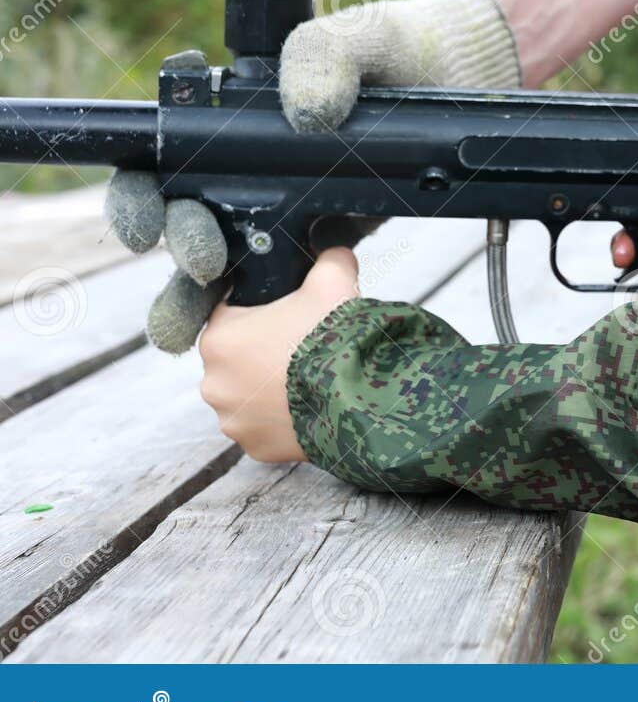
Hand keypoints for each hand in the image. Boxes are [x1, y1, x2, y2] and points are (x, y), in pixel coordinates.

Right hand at [103, 0, 520, 353]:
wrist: (461, 79)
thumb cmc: (399, 49)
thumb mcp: (362, 38)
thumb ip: (325, 54)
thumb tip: (305, 112)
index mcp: (239, 120)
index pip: (165, 161)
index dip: (139, 197)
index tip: (148, 226)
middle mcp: (254, 169)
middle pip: (186, 222)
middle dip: (180, 251)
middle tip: (205, 264)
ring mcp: (290, 207)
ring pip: (226, 264)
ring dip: (196, 301)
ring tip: (183, 330)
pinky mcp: (330, 237)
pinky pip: (289, 282)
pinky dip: (266, 311)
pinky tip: (259, 336)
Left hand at [196, 247, 361, 462]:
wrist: (359, 397)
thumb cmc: (336, 338)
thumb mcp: (334, 280)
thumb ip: (327, 260)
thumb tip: (333, 252)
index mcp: (220, 337)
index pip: (230, 314)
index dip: (262, 311)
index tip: (289, 316)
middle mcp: (214, 382)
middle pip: (239, 358)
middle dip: (266, 353)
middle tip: (304, 348)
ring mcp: (234, 420)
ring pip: (249, 396)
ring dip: (271, 389)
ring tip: (310, 381)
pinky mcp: (255, 448)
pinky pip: (264, 428)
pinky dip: (282, 420)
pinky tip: (309, 408)